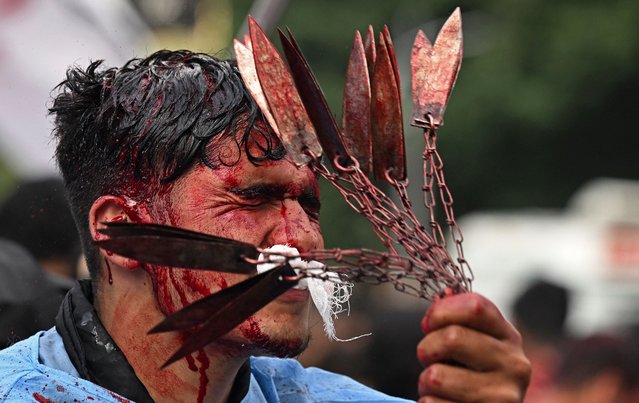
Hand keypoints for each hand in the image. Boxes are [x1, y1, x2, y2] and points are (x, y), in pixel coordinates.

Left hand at [416, 292, 530, 401]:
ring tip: (437, 387)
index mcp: (508, 337)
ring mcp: (503, 396)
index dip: (442, 310)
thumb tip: (443, 295)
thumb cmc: (473, 375)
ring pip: (436, 376)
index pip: (475, 306)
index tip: (428, 323)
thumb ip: (458, 320)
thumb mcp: (474, 344)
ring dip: (425, 382)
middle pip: (452, 338)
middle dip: (427, 348)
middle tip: (427, 358)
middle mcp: (514, 365)